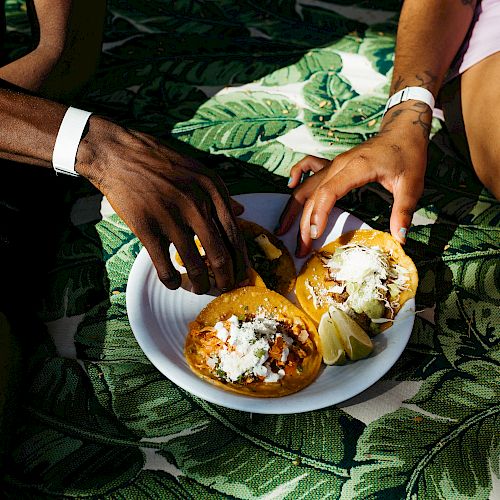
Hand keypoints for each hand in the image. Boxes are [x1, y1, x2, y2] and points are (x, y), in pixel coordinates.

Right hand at [77, 118, 247, 294]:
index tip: (241, 274)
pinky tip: (172, 283)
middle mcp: (196, 205)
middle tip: (225, 289)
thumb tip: (241, 212)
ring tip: (200, 289)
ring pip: (194, 265)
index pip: (235, 235)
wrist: (119, 154)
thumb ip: (221, 194)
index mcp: (213, 191)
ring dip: (200, 285)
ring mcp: (171, 217)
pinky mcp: (147, 228)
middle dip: (226, 279)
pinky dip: (171, 281)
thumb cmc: (161, 162)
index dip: (240, 260)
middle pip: (219, 255)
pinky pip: (165, 266)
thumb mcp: (199, 172)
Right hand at [276, 103, 430, 256]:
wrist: (403, 130)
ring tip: (283, 230)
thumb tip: (401, 240)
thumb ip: (404, 212)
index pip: (329, 192)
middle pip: (313, 194)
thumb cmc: (408, 155)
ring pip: (306, 186)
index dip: (319, 214)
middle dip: (303, 223)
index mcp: (356, 168)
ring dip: (293, 208)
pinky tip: (291, 187)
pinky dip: (297, 176)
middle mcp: (339, 165)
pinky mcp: (333, 164)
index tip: (314, 235)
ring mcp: (334, 164)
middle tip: (301, 249)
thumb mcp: (412, 185)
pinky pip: (308, 167)